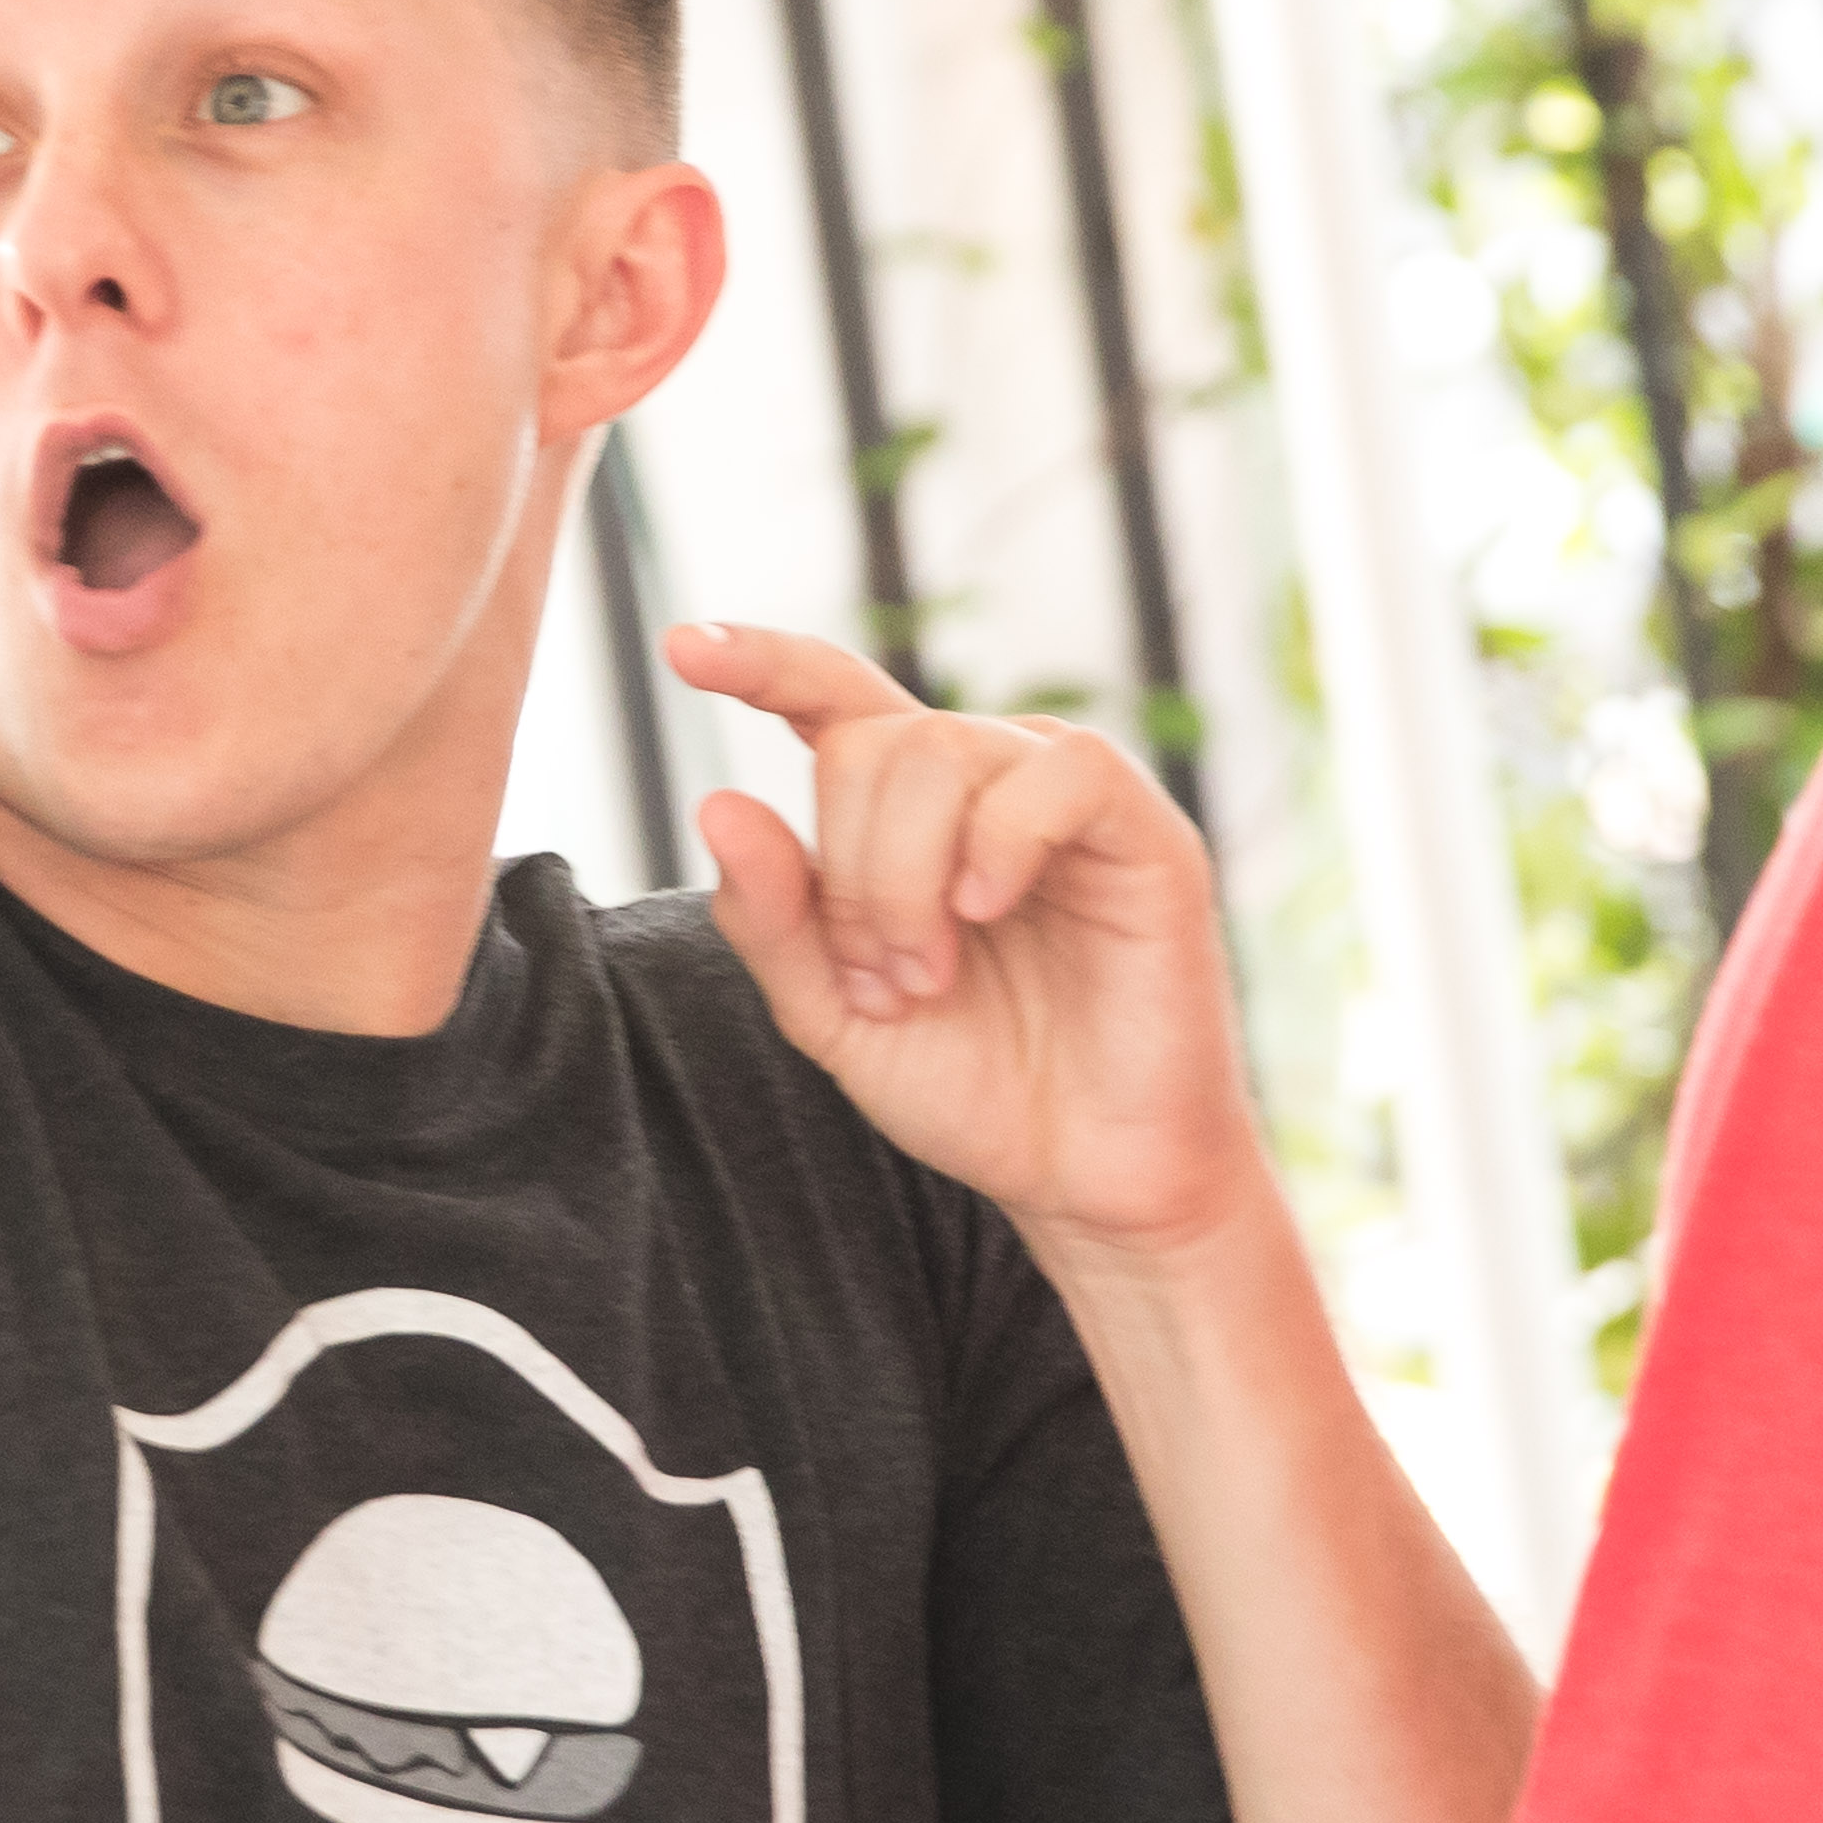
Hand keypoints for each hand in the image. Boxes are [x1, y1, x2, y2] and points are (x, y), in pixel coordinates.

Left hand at [668, 622, 1257, 1260]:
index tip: (681, 650)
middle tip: (879, 980)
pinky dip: (1001, 841)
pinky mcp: (1141, 830)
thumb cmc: (973, 1086)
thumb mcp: (834, 1016)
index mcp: (907, 812)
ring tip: (927, 977)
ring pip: (943, 751)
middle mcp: (985, 782)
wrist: (1087, 1172)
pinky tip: (985, 911)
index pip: (830, 698)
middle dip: (846, 872)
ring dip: (905, 878)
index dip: (761, 663)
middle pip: (868, 743)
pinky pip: (1058, 772)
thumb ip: (772, 920)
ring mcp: (1063, 796)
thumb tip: (717, 801)